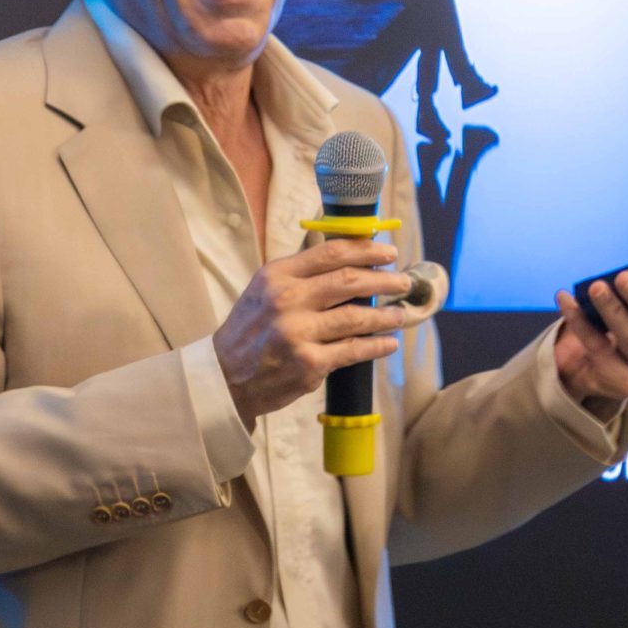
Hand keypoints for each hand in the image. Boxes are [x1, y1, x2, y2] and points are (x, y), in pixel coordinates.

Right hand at [216, 239, 415, 426]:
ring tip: (400, 314)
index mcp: (277, 275)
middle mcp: (287, 300)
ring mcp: (298, 334)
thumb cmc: (250, 330)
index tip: (387, 252)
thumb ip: (301, 273)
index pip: (331, 253)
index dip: (366, 250)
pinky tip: (389, 342)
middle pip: (350, 281)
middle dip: (385, 280)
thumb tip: (350, 259)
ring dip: (386, 315)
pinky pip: (353, 350)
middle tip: (403, 282)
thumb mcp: (264, 289)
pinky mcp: (309, 364)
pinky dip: (377, 346)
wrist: (224, 377)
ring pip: (357, 317)